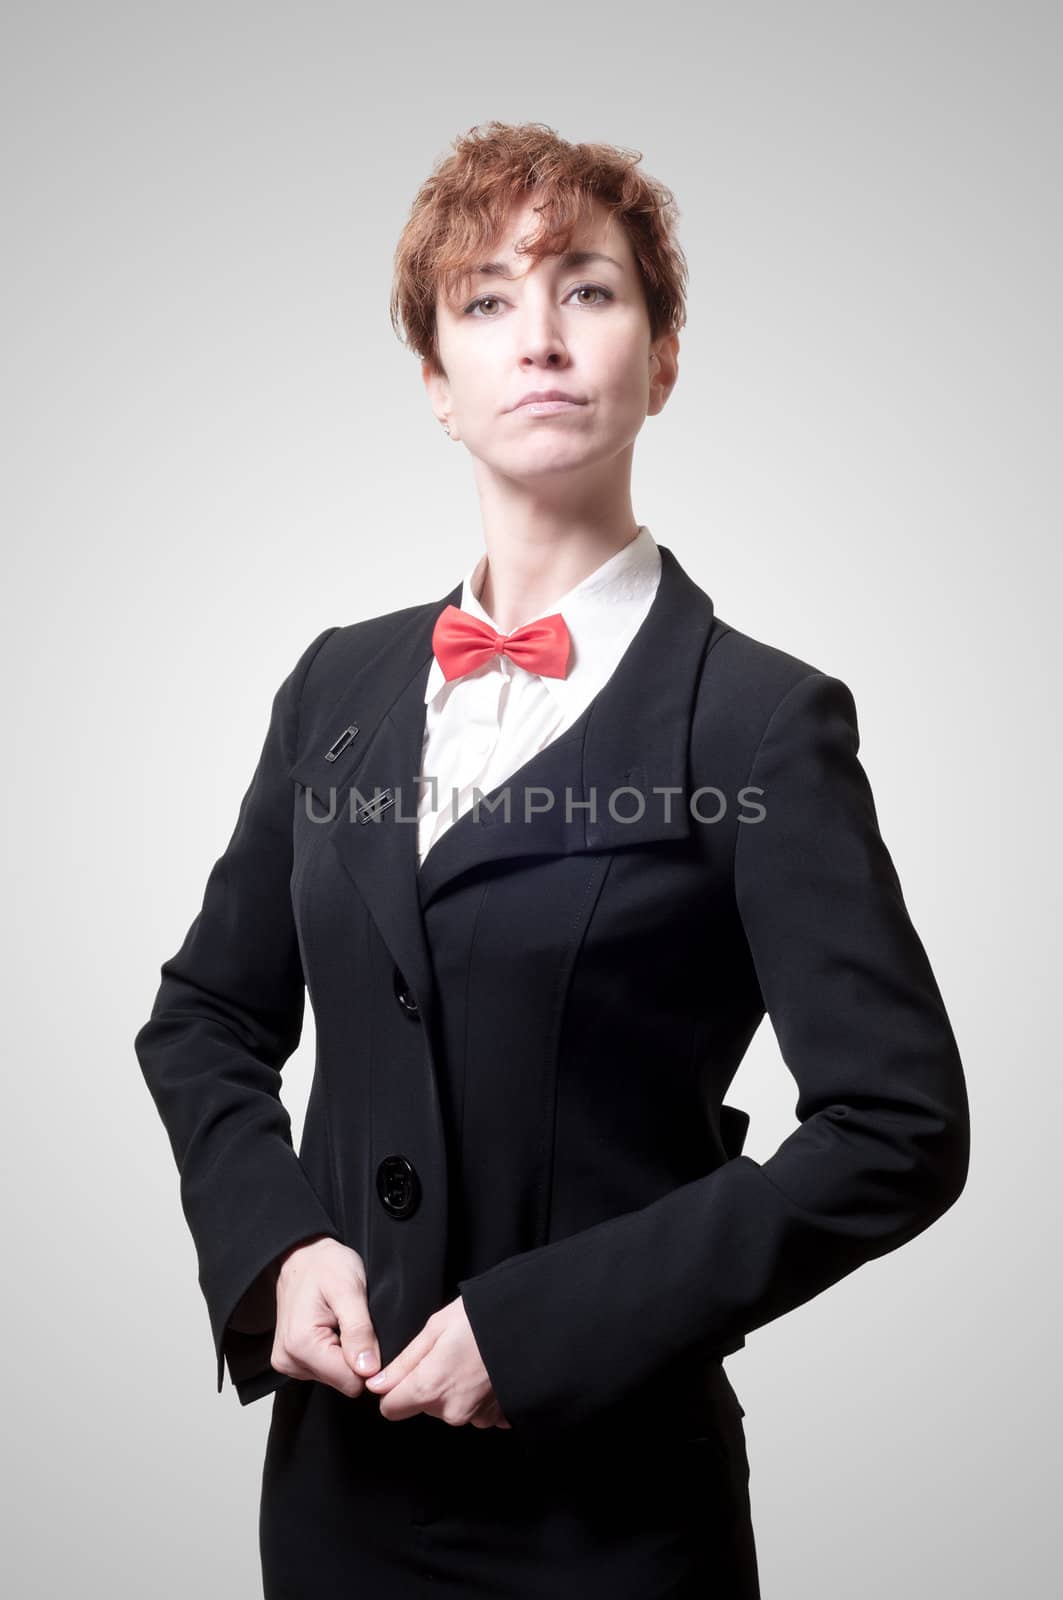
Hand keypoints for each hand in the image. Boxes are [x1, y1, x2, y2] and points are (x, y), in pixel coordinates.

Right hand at [270, 1235, 383, 1397]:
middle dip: (355, 1356)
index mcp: (301, 1345)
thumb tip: (368, 1370)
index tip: (368, 1334)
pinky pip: (324, 1370)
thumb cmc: (326, 1265)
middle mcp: (288, 1360)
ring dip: (344, 1352)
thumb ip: (359, 1331)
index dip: (368, 1361)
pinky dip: (334, 1351)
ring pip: (335, 1377)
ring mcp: (287, 1362)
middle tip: (353, 1322)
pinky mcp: (290, 1360)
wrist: (303, 1255)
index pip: (349, 1382)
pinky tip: (331, 1327)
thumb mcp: (350, 1290)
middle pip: (341, 1382)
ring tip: (340, 1321)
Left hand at [365, 1295, 510, 1428]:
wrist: (534, 1323)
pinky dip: (478, 1395)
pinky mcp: (499, 1418)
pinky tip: (488, 1372)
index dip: (395, 1389)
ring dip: (456, 1390)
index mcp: (430, 1388)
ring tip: (473, 1360)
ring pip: (450, 1408)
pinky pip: (477, 1410)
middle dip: (429, 1384)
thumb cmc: (482, 1317)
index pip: (391, 1409)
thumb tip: (376, 1385)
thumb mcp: (436, 1327)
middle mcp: (452, 1411)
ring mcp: (478, 1417)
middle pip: (423, 1406)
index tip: (409, 1370)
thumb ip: (404, 1362)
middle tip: (450, 1352)